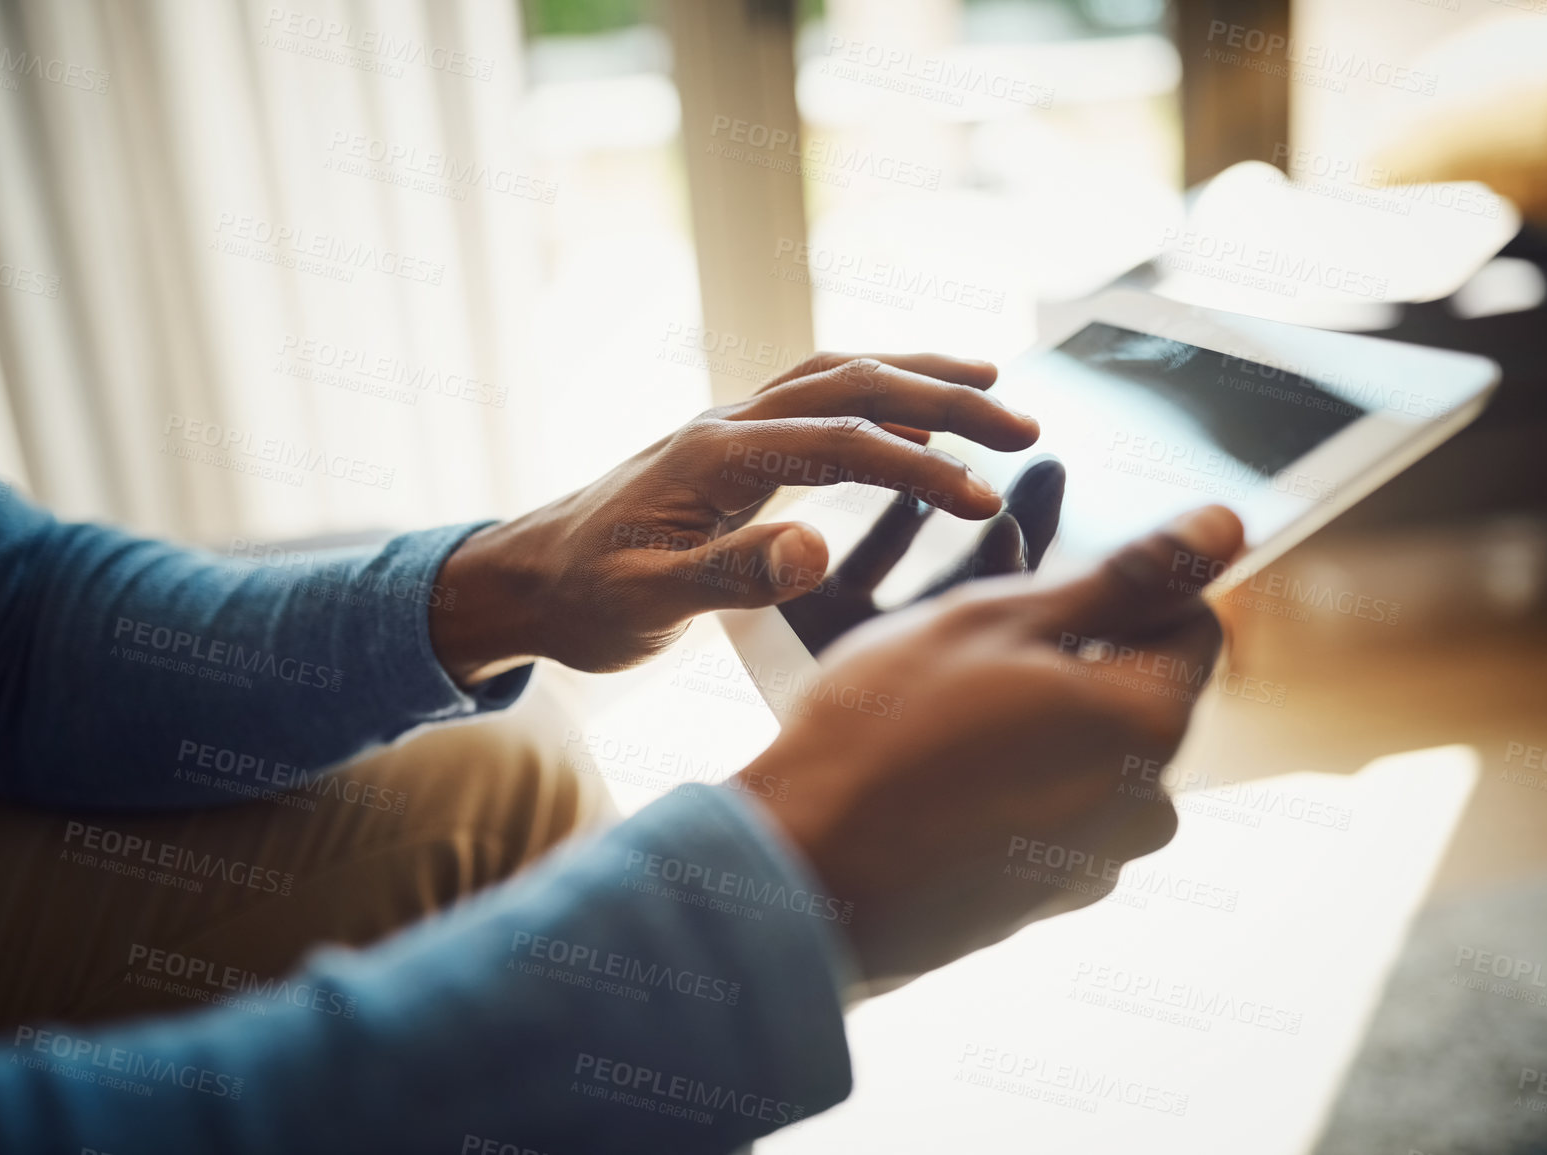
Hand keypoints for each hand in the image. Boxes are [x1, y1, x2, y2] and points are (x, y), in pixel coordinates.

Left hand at [430, 354, 1037, 680]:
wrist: (523, 579)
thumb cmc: (582, 598)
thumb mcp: (647, 602)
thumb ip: (730, 576)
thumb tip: (817, 549)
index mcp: (714, 459)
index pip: (840, 442)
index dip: (918, 465)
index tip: (984, 496)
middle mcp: (727, 426)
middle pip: (852, 382)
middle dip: (943, 396)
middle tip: (1023, 420)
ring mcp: (729, 430)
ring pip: (837, 374)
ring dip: (916, 375)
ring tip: (991, 384)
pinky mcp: (731, 450)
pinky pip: (817, 399)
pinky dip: (876, 394)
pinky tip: (909, 414)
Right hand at [734, 505, 1243, 995]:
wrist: (806, 874)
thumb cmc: (887, 731)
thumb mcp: (1000, 620)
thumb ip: (1124, 578)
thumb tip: (1225, 528)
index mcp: (1150, 725)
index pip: (1193, 623)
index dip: (1122, 592)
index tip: (1040, 596)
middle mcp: (1148, 806)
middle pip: (1138, 694)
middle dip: (1074, 661)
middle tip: (969, 657)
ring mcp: (1097, 864)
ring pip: (1088, 755)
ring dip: (1038, 725)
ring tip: (940, 724)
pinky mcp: (1046, 904)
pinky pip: (1050, 814)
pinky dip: (1010, 787)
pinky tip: (934, 783)